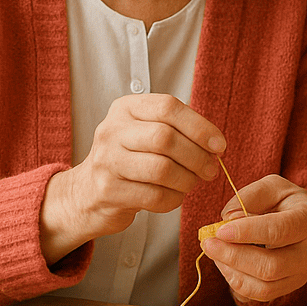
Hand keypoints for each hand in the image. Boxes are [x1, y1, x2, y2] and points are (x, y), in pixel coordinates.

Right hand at [41, 94, 223, 260]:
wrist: (87, 193)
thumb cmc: (130, 160)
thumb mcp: (146, 133)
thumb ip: (178, 131)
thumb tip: (215, 146)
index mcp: (126, 108)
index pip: (168, 107)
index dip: (199, 127)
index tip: (220, 145)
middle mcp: (112, 130)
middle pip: (166, 138)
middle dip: (197, 156)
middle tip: (210, 170)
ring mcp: (107, 161)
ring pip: (162, 169)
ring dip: (187, 180)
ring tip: (193, 183)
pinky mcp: (108, 191)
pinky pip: (154, 196)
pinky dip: (174, 199)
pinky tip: (175, 196)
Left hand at [199, 175, 306, 301]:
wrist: (300, 221)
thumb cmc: (284, 201)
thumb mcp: (270, 186)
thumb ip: (248, 197)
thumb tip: (228, 220)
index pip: (279, 231)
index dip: (247, 232)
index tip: (220, 231)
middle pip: (271, 266)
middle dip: (234, 256)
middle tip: (209, 243)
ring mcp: (303, 274)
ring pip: (265, 286)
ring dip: (232, 272)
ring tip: (215, 253)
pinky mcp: (290, 287)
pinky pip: (261, 294)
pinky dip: (238, 282)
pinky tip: (226, 264)